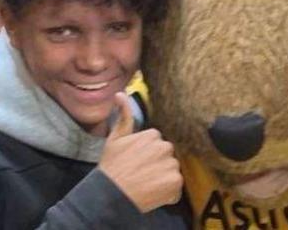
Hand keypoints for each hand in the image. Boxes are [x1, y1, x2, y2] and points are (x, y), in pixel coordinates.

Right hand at [97, 93, 182, 212]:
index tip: (137, 162)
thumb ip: (123, 116)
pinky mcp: (175, 182)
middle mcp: (164, 147)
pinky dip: (168, 193)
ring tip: (146, 184)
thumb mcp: (114, 139)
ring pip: (172, 170)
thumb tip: (120, 94)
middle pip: (166, 156)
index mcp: (152, 135)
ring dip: (163, 177)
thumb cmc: (112, 167)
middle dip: (158, 164)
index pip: (157, 144)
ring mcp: (171, 165)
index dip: (147, 155)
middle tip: (141, 174)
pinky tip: (153, 193)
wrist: (111, 193)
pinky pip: (176, 187)